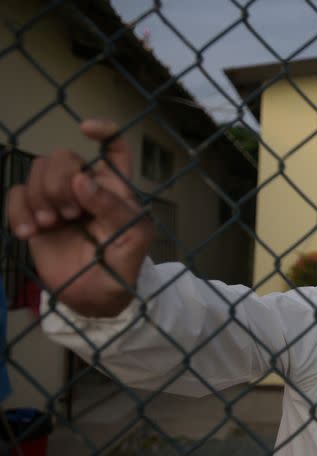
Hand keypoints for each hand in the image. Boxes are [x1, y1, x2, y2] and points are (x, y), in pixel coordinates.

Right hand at [6, 119, 152, 316]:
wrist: (95, 297)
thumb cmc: (122, 266)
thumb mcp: (132, 239)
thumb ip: (113, 208)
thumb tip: (82, 179)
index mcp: (116, 188)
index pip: (115, 148)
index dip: (104, 130)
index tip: (85, 128)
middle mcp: (86, 186)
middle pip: (63, 156)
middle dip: (60, 182)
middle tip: (70, 215)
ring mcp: (58, 198)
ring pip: (37, 169)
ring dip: (40, 196)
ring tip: (51, 225)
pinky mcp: (34, 213)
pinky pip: (15, 193)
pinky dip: (18, 211)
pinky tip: (28, 233)